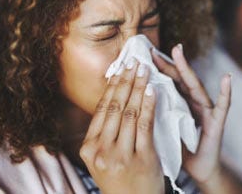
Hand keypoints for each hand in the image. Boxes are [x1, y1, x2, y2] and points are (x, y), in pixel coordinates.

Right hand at [79, 59, 163, 193]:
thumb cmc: (120, 179)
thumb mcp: (103, 159)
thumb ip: (105, 134)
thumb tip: (113, 99)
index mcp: (89, 148)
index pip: (102, 109)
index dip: (112, 86)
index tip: (121, 69)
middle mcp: (101, 150)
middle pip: (114, 107)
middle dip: (125, 81)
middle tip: (134, 62)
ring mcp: (121, 155)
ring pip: (129, 112)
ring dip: (138, 87)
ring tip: (144, 70)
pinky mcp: (141, 158)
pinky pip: (145, 125)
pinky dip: (148, 105)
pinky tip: (152, 90)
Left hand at [152, 45, 241, 193]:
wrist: (199, 169)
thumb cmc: (180, 149)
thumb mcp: (164, 129)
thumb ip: (156, 114)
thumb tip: (132, 102)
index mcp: (179, 103)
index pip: (167, 82)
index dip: (156, 69)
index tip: (141, 55)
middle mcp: (193, 103)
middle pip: (178, 80)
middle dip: (165, 63)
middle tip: (152, 49)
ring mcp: (206, 110)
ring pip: (196, 86)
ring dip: (187, 69)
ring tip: (179, 52)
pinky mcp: (217, 122)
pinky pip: (223, 106)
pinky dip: (225, 92)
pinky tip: (227, 78)